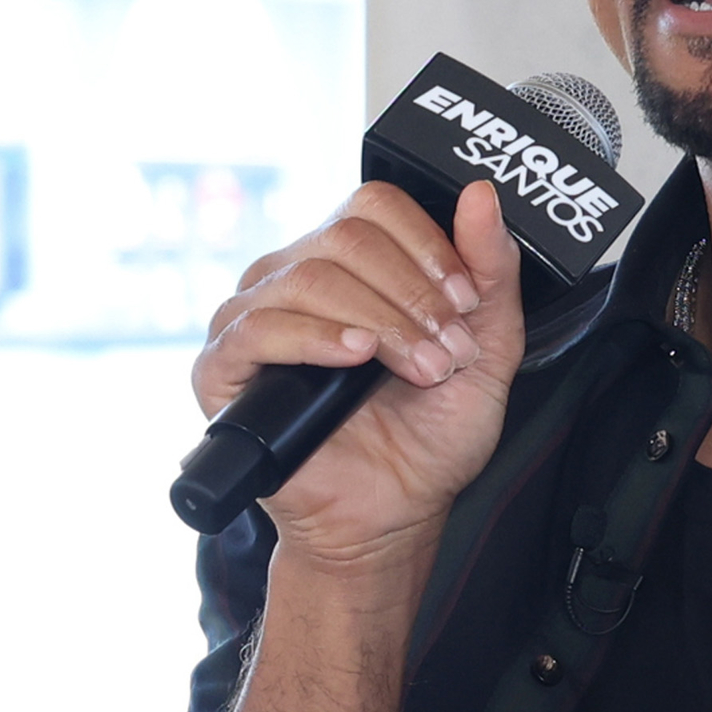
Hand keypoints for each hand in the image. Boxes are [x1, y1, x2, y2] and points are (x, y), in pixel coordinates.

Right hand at [193, 180, 524, 569]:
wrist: (395, 516)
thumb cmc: (428, 439)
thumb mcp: (486, 348)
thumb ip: (491, 272)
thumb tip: (481, 195)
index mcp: (348, 264)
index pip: (373, 205)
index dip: (425, 244)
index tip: (464, 301)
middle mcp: (293, 279)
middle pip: (345, 236)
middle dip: (410, 294)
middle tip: (444, 351)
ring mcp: (252, 320)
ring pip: (308, 277)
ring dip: (378, 321)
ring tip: (416, 370)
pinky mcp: (221, 370)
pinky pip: (256, 327)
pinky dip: (314, 337)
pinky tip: (354, 358)